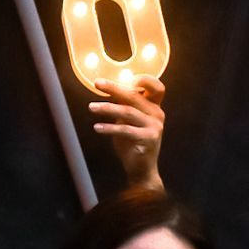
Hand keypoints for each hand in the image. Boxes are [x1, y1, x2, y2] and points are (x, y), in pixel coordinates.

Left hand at [91, 74, 164, 189]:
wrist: (141, 169)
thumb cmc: (132, 144)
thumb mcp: (127, 121)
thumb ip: (124, 106)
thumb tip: (110, 88)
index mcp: (154, 107)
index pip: (156, 86)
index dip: (142, 79)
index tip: (123, 78)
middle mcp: (157, 114)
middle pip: (135, 95)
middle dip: (114, 88)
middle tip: (98, 83)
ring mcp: (155, 126)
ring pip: (128, 111)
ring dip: (107, 108)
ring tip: (92, 107)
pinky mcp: (149, 139)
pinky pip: (126, 130)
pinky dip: (110, 128)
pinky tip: (98, 128)